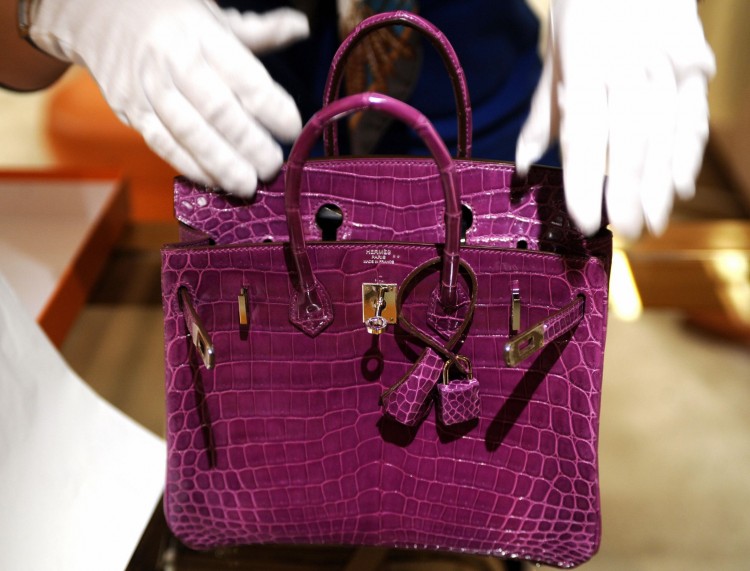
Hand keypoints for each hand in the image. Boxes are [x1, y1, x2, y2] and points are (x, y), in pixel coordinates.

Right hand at [30, 0, 309, 195]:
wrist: (93, 13)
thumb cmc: (167, 17)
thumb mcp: (211, 14)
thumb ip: (258, 31)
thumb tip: (301, 29)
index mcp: (200, 32)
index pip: (242, 75)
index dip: (271, 106)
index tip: (292, 129)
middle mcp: (172, 60)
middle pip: (216, 110)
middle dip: (249, 143)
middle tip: (274, 166)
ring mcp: (148, 88)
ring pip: (188, 133)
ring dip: (221, 164)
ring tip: (248, 185)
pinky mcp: (131, 111)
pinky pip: (163, 144)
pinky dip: (190, 166)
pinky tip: (215, 182)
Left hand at [515, 0, 714, 238]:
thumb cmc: (583, 15)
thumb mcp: (554, 60)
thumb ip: (541, 118)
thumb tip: (522, 169)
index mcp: (585, 67)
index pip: (585, 136)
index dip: (587, 182)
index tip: (587, 221)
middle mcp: (629, 68)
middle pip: (630, 143)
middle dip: (629, 195)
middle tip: (626, 234)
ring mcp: (667, 63)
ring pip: (667, 137)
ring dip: (661, 186)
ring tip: (653, 223)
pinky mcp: (696, 62)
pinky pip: (694, 117)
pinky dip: (688, 155)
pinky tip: (681, 188)